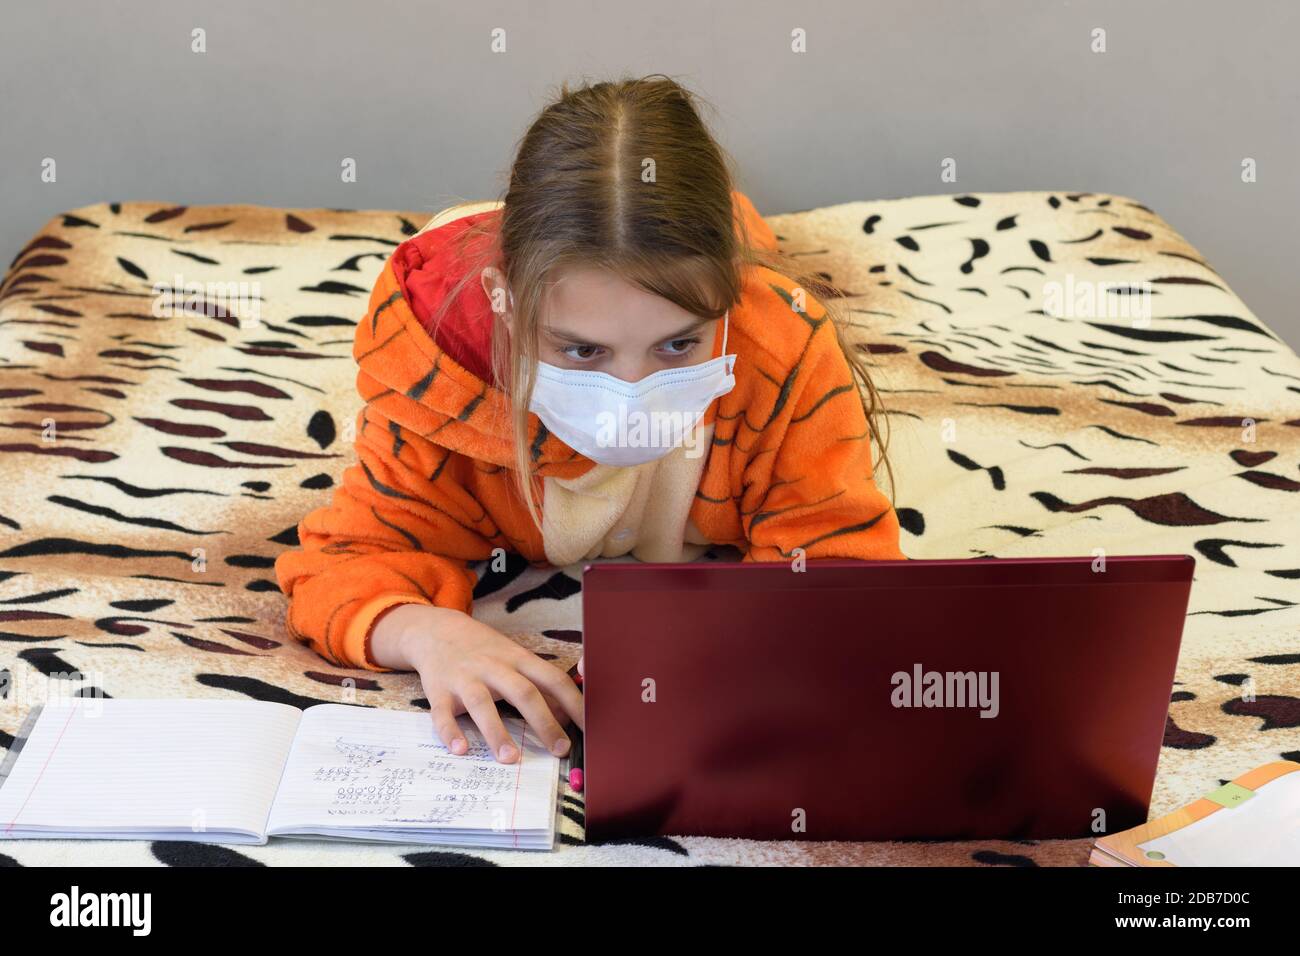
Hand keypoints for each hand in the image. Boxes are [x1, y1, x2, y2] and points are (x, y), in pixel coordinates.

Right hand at [370, 604, 583, 763]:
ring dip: (496, 732)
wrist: (436, 630)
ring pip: (482, 705)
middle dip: (544, 722)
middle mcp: (493, 667)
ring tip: (511, 758)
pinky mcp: (438, 692)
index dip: (574, 702)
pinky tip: (461, 751)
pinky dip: (451, 733)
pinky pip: (443, 714)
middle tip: (560, 749)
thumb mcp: (514, 657)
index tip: (589, 727)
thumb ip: (538, 683)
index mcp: (518, 658)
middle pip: (523, 692)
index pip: (552, 679)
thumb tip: (567, 714)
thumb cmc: (484, 650)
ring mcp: (464, 679)